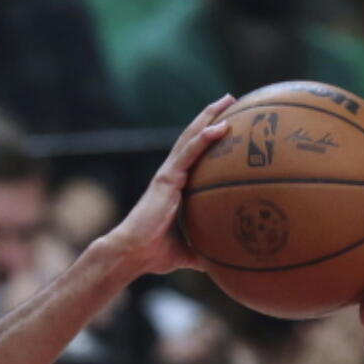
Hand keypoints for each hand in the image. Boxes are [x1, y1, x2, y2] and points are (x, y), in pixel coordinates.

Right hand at [105, 96, 234, 277]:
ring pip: (191, 137)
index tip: (227, 124)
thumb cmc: (152, 254)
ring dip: (210, 117)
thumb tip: (219, 263)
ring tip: (228, 100)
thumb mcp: (184, 253)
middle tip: (231, 101)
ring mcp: (168, 174)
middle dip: (210, 117)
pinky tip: (221, 126)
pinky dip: (205, 139)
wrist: (132, 253)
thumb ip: (201, 252)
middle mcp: (170, 176)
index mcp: (173, 188)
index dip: (207, 138)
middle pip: (193, 139)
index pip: (193, 156)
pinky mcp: (167, 178)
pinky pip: (189, 153)